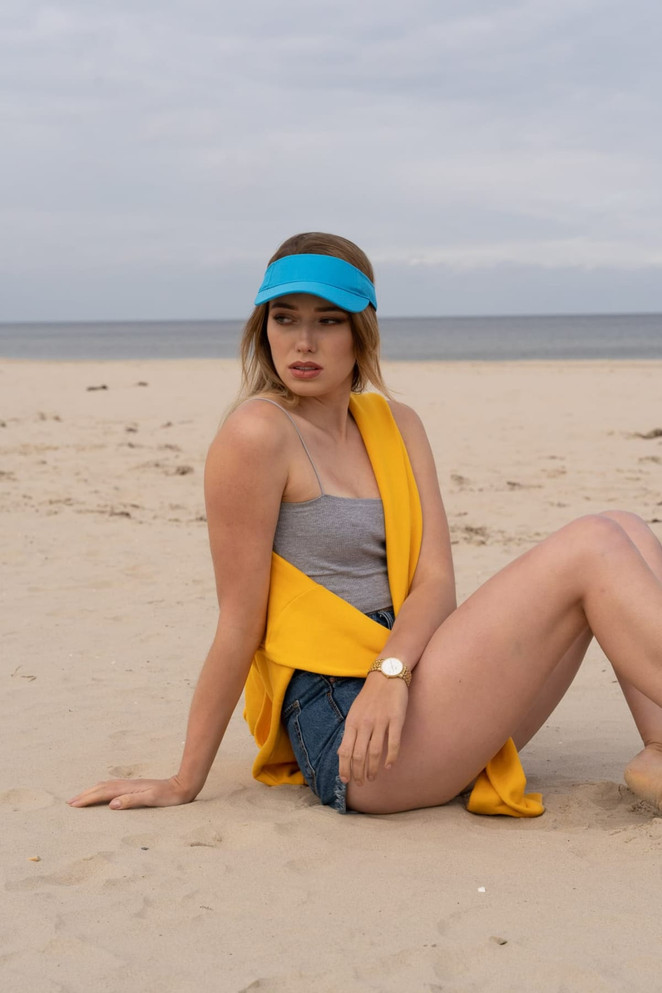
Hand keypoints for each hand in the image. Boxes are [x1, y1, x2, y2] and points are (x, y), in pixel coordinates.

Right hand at [67, 775, 195, 809]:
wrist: (182, 785)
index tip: (73, 804)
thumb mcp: (151, 799)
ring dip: (91, 791)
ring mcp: (130, 785)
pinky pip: (112, 787)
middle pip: (101, 788)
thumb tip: (112, 804)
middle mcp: (127, 785)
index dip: (87, 798)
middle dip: (85, 794)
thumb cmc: (168, 796)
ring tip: (81, 797)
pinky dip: (101, 790)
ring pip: (105, 786)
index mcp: (128, 789)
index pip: (103, 793)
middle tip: (70, 802)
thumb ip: (132, 800)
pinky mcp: (134, 787)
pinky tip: (102, 793)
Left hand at [337, 673, 408, 786]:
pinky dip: (391, 757)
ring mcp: (380, 721)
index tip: (346, 780)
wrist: (387, 675)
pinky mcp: (396, 719)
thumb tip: (342, 753)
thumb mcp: (355, 712)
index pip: (345, 750)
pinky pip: (393, 742)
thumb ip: (350, 731)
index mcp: (352, 722)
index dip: (344, 768)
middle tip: (361, 783)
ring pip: (374, 752)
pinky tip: (388, 766)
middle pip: (358, 755)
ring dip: (372, 769)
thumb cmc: (370, 696)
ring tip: (372, 778)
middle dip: (358, 773)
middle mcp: (364, 723)